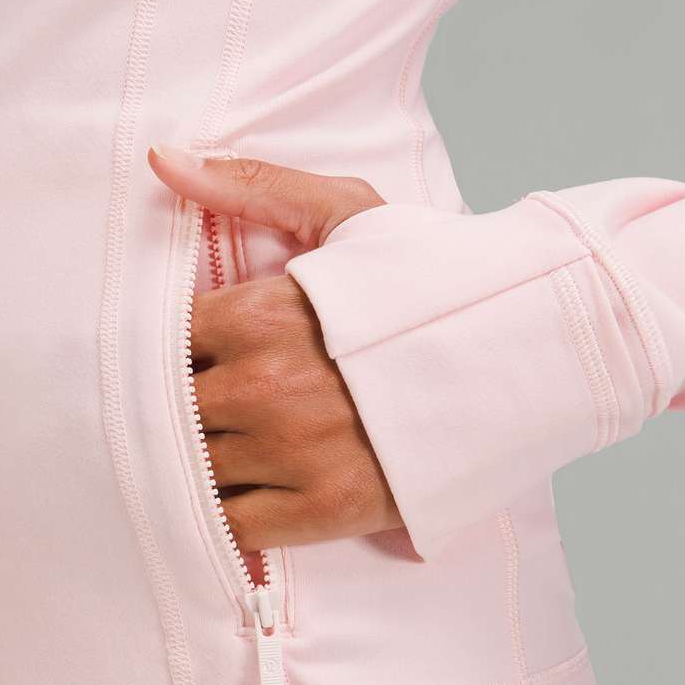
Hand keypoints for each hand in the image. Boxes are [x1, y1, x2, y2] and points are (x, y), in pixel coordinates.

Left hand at [147, 145, 402, 550]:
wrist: (524, 354)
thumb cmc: (431, 282)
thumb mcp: (349, 214)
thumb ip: (251, 185)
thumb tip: (160, 159)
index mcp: (264, 315)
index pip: (162, 345)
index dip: (166, 355)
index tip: (190, 359)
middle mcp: (269, 387)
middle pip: (169, 413)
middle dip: (178, 409)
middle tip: (202, 406)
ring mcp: (296, 454)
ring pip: (194, 470)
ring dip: (194, 462)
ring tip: (220, 446)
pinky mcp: (326, 509)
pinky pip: (233, 526)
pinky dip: (222, 515)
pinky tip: (239, 492)